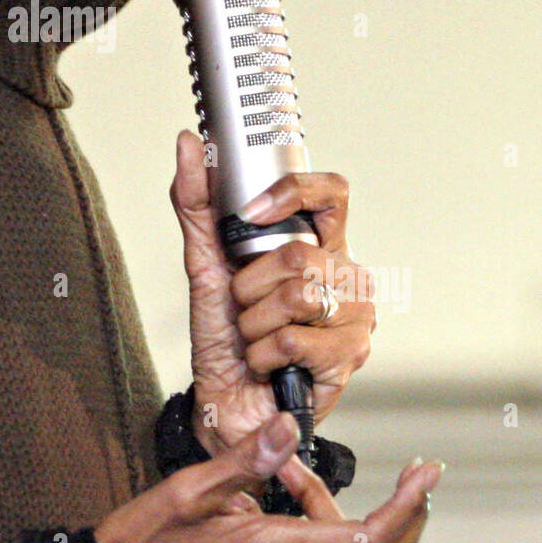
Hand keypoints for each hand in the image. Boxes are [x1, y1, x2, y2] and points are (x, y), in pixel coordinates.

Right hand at [93, 412, 440, 542]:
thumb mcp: (190, 487)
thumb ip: (248, 459)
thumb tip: (290, 428)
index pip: (367, 539)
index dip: (407, 507)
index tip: (425, 476)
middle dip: (383, 512)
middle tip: (369, 474)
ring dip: (320, 512)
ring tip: (275, 475)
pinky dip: (297, 535)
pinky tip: (258, 509)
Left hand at [170, 129, 375, 453]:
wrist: (225, 400)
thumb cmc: (224, 333)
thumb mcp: (204, 262)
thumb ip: (196, 202)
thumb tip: (188, 142)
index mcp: (318, 244)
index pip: (332, 193)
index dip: (293, 194)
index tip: (250, 212)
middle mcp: (346, 274)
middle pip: (300, 252)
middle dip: (251, 285)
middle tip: (246, 306)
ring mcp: (354, 315)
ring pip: (298, 295)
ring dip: (255, 323)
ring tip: (258, 338)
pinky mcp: (350, 355)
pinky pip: (292, 338)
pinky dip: (263, 354)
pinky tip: (269, 364)